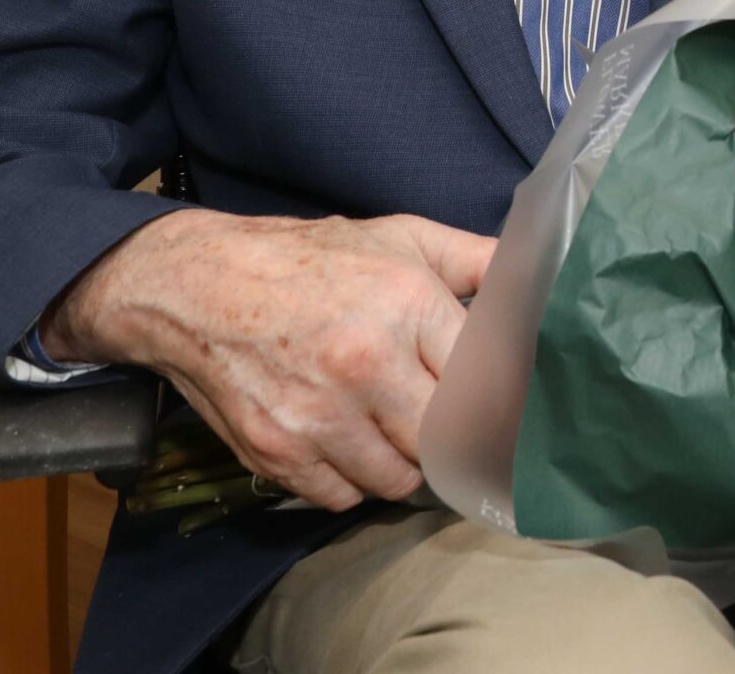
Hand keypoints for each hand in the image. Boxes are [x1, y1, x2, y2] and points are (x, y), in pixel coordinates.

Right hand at [41, 209, 495, 509]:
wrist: (198, 285)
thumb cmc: (310, 259)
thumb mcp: (399, 237)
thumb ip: (474, 259)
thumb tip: (536, 280)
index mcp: (407, 305)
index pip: (484, 384)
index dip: (493, 400)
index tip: (499, 409)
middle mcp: (366, 365)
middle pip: (445, 441)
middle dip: (448, 437)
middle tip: (443, 423)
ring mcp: (318, 416)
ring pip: (398, 479)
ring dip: (403, 464)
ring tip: (391, 431)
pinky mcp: (276, 453)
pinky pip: (342, 497)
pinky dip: (351, 481)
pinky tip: (347, 445)